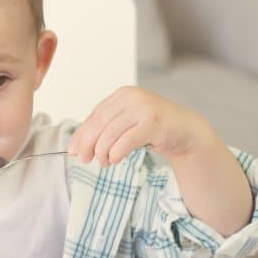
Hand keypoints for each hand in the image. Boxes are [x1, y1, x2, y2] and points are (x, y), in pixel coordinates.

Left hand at [67, 86, 213, 166]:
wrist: (185, 130)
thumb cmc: (152, 129)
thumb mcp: (126, 125)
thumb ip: (104, 131)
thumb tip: (76, 148)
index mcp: (122, 95)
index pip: (95, 115)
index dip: (81, 135)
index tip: (73, 151)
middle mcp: (131, 97)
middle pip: (99, 123)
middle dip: (88, 144)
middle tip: (84, 160)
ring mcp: (143, 108)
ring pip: (110, 133)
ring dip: (103, 152)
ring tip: (105, 162)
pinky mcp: (153, 123)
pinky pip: (126, 141)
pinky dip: (116, 153)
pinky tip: (114, 160)